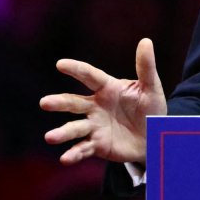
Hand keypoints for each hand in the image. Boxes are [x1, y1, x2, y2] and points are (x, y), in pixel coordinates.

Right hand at [40, 38, 167, 163]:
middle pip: (74, 103)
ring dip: (62, 133)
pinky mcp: (96, 145)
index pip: (90, 76)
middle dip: (59, 102)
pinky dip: (73, 154)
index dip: (76, 70)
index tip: (60, 64)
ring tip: (50, 137)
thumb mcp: (151, 88)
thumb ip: (146, 67)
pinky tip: (65, 159)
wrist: (154, 137)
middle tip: (44, 103)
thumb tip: (146, 40)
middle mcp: (95, 106)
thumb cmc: (151, 108)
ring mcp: (94, 126)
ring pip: (74, 128)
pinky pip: (83, 149)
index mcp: (107, 89)